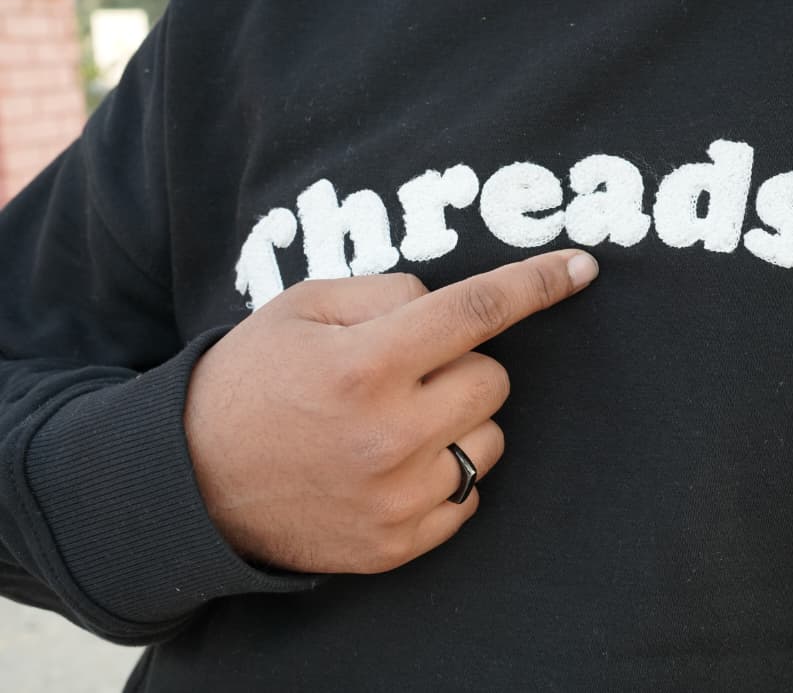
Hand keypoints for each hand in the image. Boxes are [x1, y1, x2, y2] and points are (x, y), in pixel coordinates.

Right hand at [183, 249, 598, 573]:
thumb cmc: (252, 380)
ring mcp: (397, 497)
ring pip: (490, 437)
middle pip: (493, 378)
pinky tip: (391, 465)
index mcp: (365, 365)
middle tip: (406, 371)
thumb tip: (458, 304)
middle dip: (463, 364)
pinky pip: (469, 494)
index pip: (476, 311)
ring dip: (459, 420)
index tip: (582, 267)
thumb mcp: (302, 307)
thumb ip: (388, 292)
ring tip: (393, 422)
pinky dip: (444, 472)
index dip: (537, 282)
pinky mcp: (398, 544)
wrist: (191, 483)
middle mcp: (389, 435)